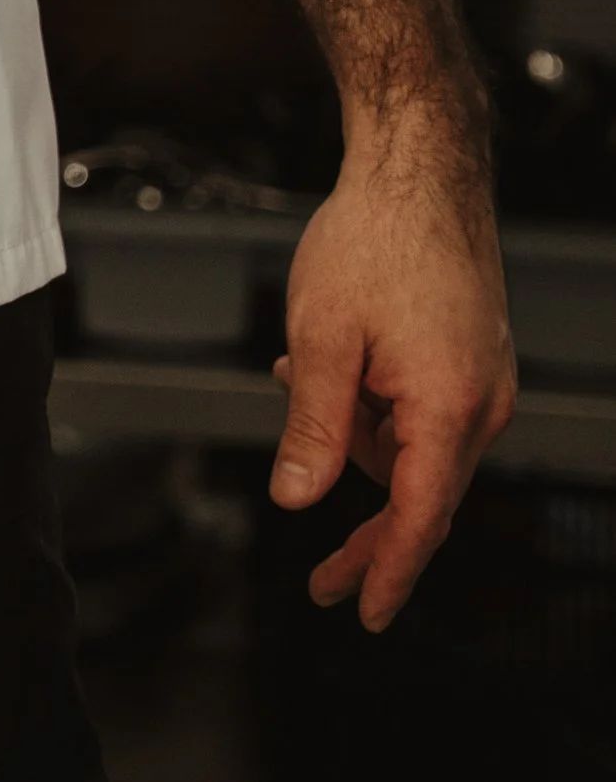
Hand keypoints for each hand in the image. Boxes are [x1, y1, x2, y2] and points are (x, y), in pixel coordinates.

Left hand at [270, 142, 515, 629]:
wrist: (420, 166)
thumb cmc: (375, 238)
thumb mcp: (322, 337)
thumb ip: (313, 427)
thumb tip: (297, 498)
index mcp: (449, 407)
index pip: (420, 519)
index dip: (389, 572)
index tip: (366, 615)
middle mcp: (481, 403)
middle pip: (421, 496)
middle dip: (368, 532)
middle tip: (325, 583)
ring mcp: (483, 380)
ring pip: (412, 448)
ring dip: (354, 432)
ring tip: (300, 369)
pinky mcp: (473, 359)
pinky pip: (420, 410)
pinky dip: (373, 403)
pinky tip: (330, 362)